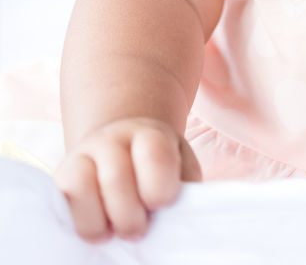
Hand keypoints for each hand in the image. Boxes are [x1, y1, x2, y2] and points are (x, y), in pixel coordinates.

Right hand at [53, 117, 201, 241]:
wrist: (123, 147)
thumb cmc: (156, 169)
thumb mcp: (179, 169)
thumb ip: (184, 187)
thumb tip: (182, 217)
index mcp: (150, 134)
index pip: (154, 156)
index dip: (161, 192)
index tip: (162, 206)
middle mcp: (112, 138)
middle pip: (116, 179)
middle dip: (130, 218)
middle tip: (140, 229)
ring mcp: (83, 154)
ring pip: (82, 188)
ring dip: (102, 224)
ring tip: (115, 231)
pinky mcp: (61, 176)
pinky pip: (62, 201)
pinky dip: (82, 224)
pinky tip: (99, 229)